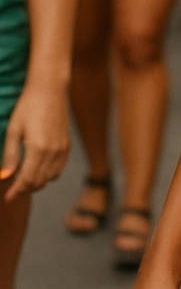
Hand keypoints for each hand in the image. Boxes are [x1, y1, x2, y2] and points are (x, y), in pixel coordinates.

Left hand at [1, 83, 69, 201]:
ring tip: (23, 179)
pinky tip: (38, 169)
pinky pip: (59, 168)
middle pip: (39, 182)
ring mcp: (62, 148)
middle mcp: (53, 151)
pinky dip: (49, 175)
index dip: (16, 191)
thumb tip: (4, 177)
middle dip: (25, 189)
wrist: (50, 89)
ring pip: (50, 178)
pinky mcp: (67, 144)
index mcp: (38, 148)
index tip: (7, 198)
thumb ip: (10, 156)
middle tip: (12, 189)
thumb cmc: (28, 107)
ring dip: (37, 183)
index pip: (27, 180)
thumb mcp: (13, 130)